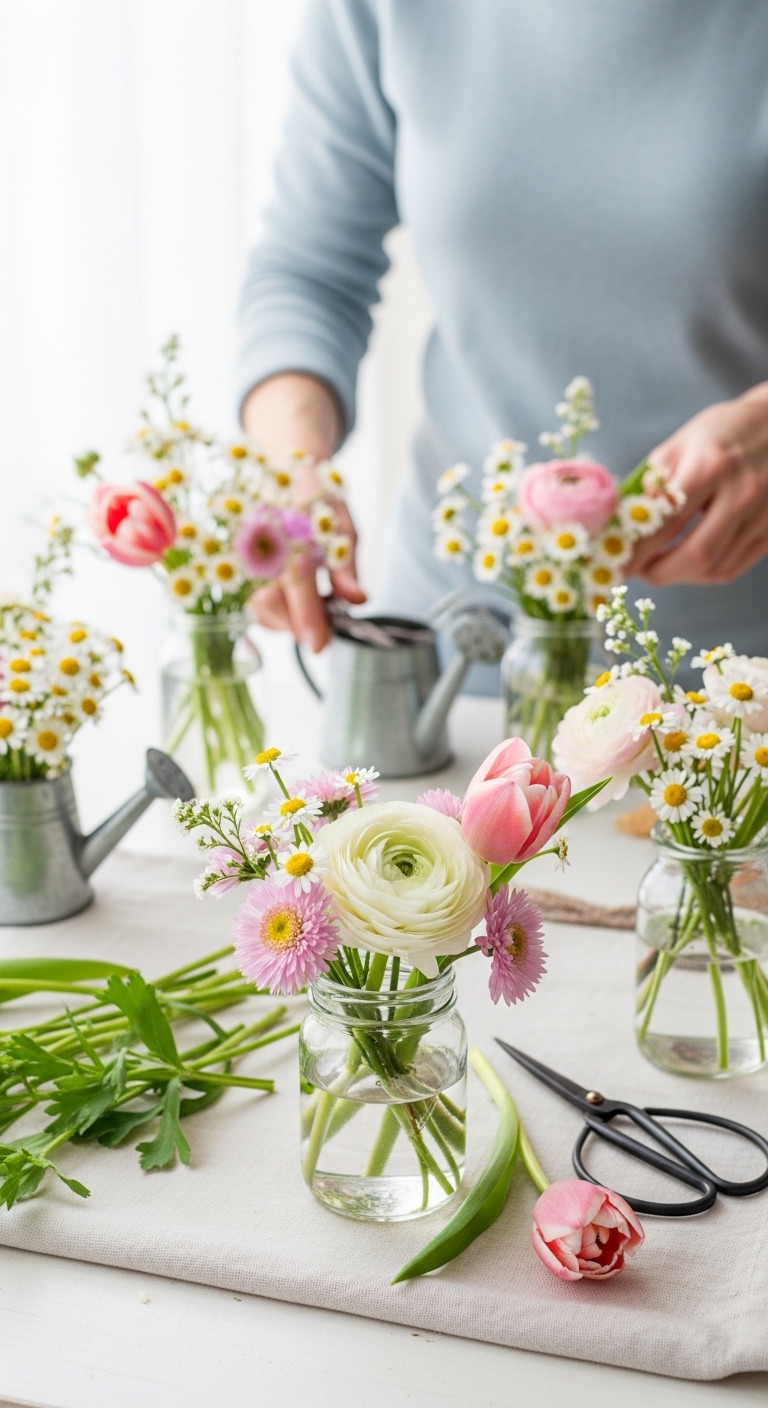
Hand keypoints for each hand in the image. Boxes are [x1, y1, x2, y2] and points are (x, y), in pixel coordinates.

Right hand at [241, 373, 366, 650]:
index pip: (298, 584)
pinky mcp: (238, 569)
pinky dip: (276, 612)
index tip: (319, 646)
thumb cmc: (316, 499)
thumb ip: (347, 566)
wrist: (279, 469)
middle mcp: (261, 547)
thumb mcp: (341, 526)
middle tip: (326, 624)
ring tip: (313, 605)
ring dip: (288, 620)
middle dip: (300, 624)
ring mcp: (244, 558)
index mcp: (291, 532)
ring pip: (259, 610)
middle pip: (271, 606)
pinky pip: (252, 604)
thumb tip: (357, 599)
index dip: (309, 618)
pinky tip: (294, 600)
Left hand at [627, 382, 767, 584]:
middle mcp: (742, 492)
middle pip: (696, 554)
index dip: (637, 550)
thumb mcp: (681, 444)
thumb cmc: (724, 432)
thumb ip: (653, 484)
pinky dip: (704, 573)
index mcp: (712, 466)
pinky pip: (733, 567)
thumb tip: (625, 525)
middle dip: (659, 573)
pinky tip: (687, 563)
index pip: (667, 522)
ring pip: (716, 567)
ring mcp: (763, 514)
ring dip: (681, 576)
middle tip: (637, 572)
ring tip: (659, 566)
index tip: (615, 563)